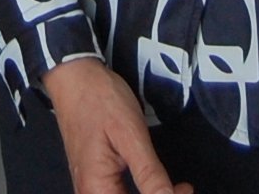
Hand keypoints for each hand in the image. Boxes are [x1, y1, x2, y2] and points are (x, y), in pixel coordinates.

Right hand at [42, 57, 187, 193]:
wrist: (74, 76)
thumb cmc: (99, 100)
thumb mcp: (131, 135)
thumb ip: (149, 174)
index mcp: (96, 188)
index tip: (184, 191)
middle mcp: (89, 192)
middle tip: (183, 188)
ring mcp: (90, 186)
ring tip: (177, 188)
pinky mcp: (94, 177)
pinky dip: (140, 192)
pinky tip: (158, 185)